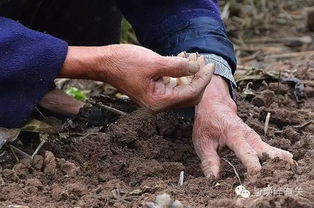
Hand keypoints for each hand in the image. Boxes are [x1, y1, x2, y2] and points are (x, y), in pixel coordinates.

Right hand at [60, 45, 213, 111]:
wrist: (105, 64)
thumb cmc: (125, 63)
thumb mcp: (154, 62)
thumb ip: (178, 66)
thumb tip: (197, 67)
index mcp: (159, 102)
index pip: (191, 94)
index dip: (203, 79)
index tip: (210, 64)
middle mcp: (159, 105)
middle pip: (190, 95)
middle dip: (199, 78)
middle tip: (203, 60)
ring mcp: (156, 99)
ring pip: (183, 90)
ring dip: (190, 74)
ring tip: (193, 57)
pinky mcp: (154, 91)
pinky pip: (173, 85)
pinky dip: (180, 74)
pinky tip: (182, 59)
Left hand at [192, 75, 293, 177]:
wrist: (214, 106)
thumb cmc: (208, 124)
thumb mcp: (203, 142)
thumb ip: (209, 161)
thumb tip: (213, 179)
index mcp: (235, 135)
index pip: (246, 152)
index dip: (252, 164)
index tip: (258, 174)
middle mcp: (250, 136)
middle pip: (266, 153)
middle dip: (272, 166)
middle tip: (278, 178)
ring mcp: (256, 139)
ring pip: (272, 152)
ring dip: (279, 164)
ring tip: (289, 173)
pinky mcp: (257, 142)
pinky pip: (271, 151)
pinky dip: (278, 159)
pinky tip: (290, 165)